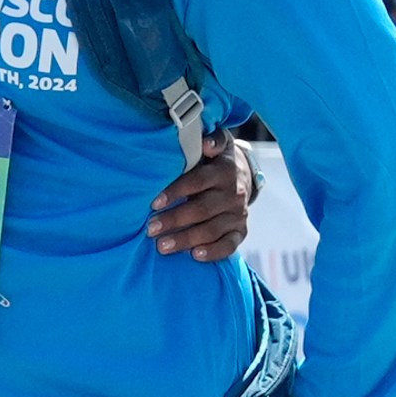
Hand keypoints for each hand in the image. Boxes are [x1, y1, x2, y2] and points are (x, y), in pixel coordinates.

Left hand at [148, 132, 255, 260]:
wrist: (244, 175)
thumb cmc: (216, 160)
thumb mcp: (218, 143)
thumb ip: (213, 140)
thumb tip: (206, 143)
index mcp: (224, 171)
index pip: (198, 182)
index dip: (175, 192)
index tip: (153, 203)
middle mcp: (234, 194)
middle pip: (202, 210)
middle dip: (175, 220)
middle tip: (150, 229)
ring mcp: (238, 215)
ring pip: (212, 230)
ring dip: (186, 240)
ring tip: (162, 246)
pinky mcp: (240, 231)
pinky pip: (229, 245)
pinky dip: (213, 252)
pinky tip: (194, 256)